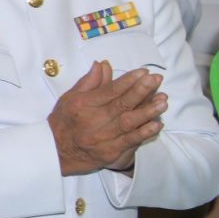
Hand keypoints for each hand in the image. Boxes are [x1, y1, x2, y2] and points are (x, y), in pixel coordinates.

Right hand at [49, 61, 166, 175]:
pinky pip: (130, 141)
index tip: (144, 72)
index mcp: (82, 104)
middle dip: (141, 91)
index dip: (128, 81)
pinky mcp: (110, 152)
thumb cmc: (63, 121)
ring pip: (128, 122)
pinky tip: (157, 124)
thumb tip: (103, 65)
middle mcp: (92, 120)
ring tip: (163, 101)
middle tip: (156, 80)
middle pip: (121, 104)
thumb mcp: (69, 98)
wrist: (56, 152)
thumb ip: (89, 82)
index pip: (109, 90)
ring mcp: (102, 137)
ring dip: (147, 111)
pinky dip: (144, 133)